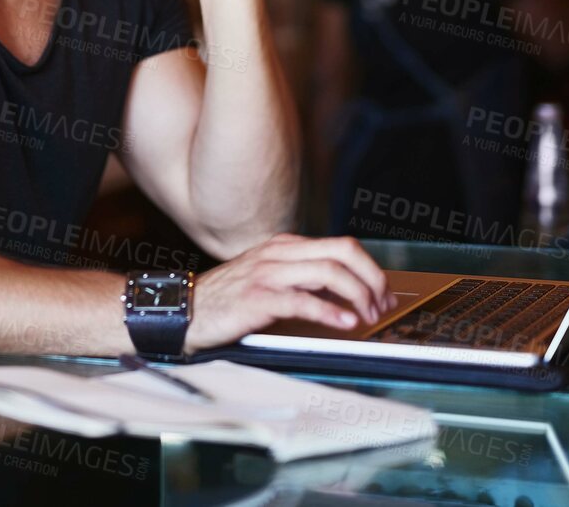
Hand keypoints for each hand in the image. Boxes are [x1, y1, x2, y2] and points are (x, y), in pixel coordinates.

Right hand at [183, 233, 395, 352]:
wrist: (184, 310)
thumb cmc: (226, 300)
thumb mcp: (267, 280)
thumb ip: (301, 281)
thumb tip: (342, 294)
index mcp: (284, 246)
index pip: (341, 246)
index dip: (370, 268)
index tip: (384, 292)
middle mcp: (279, 253)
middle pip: (343, 252)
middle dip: (372, 278)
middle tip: (383, 304)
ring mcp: (268, 273)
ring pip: (330, 273)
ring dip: (358, 296)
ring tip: (368, 316)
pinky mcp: (258, 298)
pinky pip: (303, 301)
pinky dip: (331, 313)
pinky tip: (345, 323)